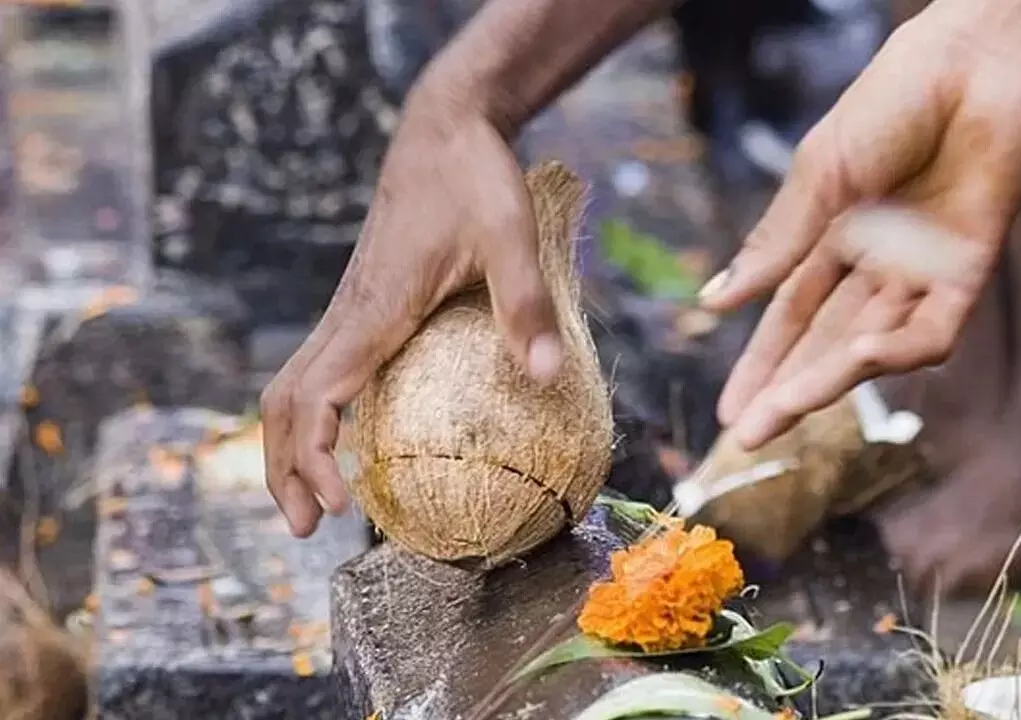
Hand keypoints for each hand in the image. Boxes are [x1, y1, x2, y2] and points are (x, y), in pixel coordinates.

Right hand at [260, 94, 564, 537]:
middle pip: (284, 400)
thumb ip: (526, 306)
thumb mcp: (511, 237)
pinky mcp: (364, 300)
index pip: (315, 396)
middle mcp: (349, 312)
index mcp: (374, 308)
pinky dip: (314, 414)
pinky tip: (347, 436)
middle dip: (283, 467)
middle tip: (304, 528)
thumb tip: (547, 377)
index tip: (338, 504)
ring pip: (293, 384)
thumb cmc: (474, 178)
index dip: (315, 457)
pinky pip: (319, 367)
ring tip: (313, 499)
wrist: (446, 128)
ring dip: (292, 444)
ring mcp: (350, 306)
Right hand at [700, 0, 1020, 449]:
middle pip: (824, 342)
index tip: (731, 411)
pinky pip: (934, 329)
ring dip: (827, 379)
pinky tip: (864, 355)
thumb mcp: (818, 175)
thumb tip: (715, 303)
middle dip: (785, 389)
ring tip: (783, 409)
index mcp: (831, 236)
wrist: (973, 60)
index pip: (790, 315)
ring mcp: (920, 270)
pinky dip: (901, 348)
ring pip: (870, 345)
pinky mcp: (967, 270)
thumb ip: (776, 244)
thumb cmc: (893, 100)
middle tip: (747, 436)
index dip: (761, 363)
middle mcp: (874, 263)